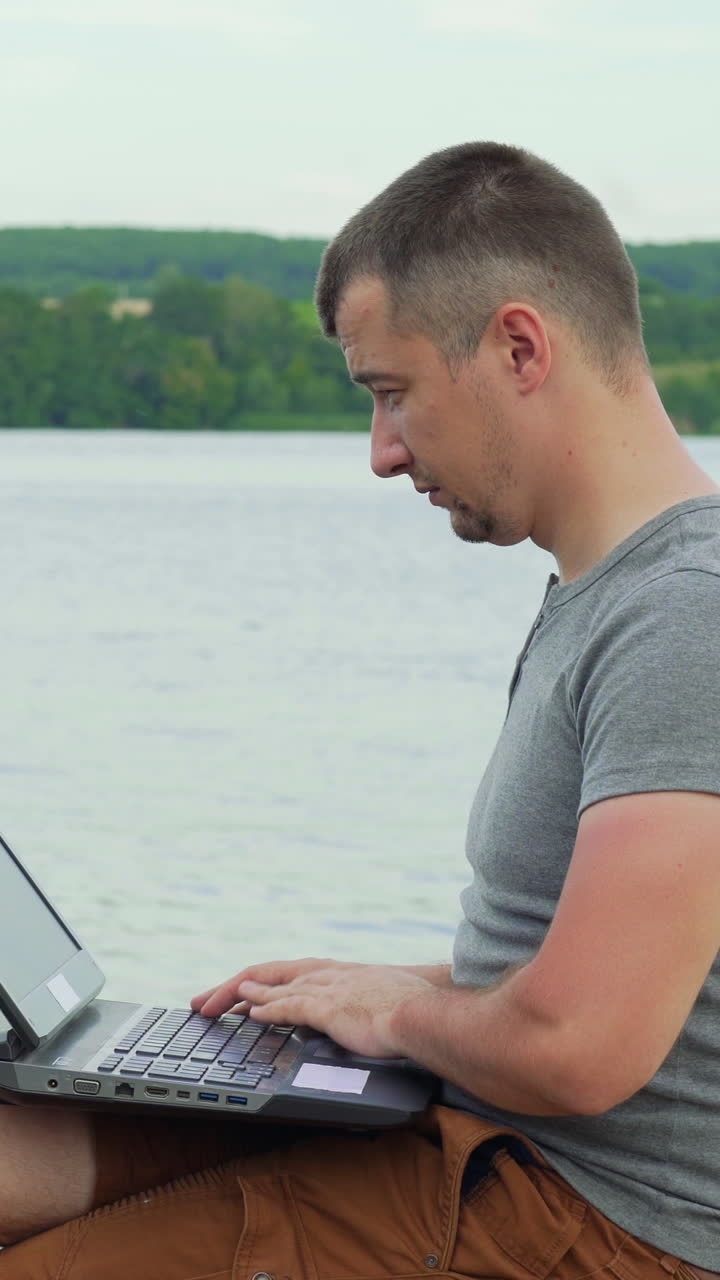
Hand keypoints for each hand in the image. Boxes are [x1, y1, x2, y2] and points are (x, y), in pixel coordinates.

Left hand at [191, 957, 433, 1057]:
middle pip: (265, 974)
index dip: (251, 985)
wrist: (426, 1013)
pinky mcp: (331, 1007)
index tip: (230, 997)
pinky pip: (291, 1005)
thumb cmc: (408, 1012)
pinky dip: (268, 1006)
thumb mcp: (373, 1002)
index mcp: (333, 974)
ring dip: (237, 996)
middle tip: (201, 1002)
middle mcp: (324, 975)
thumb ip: (351, 1009)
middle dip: (230, 988)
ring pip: (271, 986)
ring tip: (211, 1007)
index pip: (281, 974)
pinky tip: (250, 1013)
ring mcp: (327, 988)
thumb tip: (347, 1022)